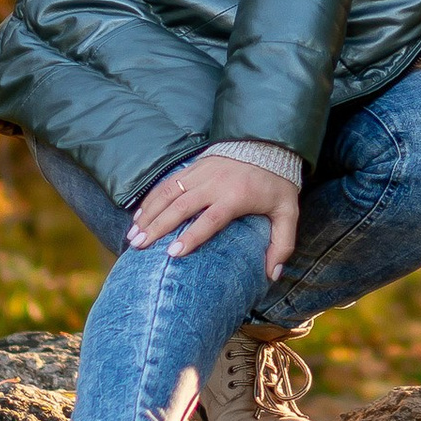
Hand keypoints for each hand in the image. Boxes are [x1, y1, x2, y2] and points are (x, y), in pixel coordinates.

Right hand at [129, 156, 300, 278]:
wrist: (269, 145)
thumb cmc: (277, 184)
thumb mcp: (288, 213)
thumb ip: (282, 244)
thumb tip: (272, 275)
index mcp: (236, 197)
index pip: (210, 219)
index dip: (191, 236)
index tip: (172, 254)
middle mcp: (215, 183)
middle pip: (181, 207)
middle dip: (158, 227)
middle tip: (139, 246)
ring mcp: (202, 172)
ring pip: (168, 193)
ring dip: (149, 214)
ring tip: (133, 235)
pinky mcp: (194, 166)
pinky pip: (168, 182)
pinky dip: (151, 199)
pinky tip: (139, 215)